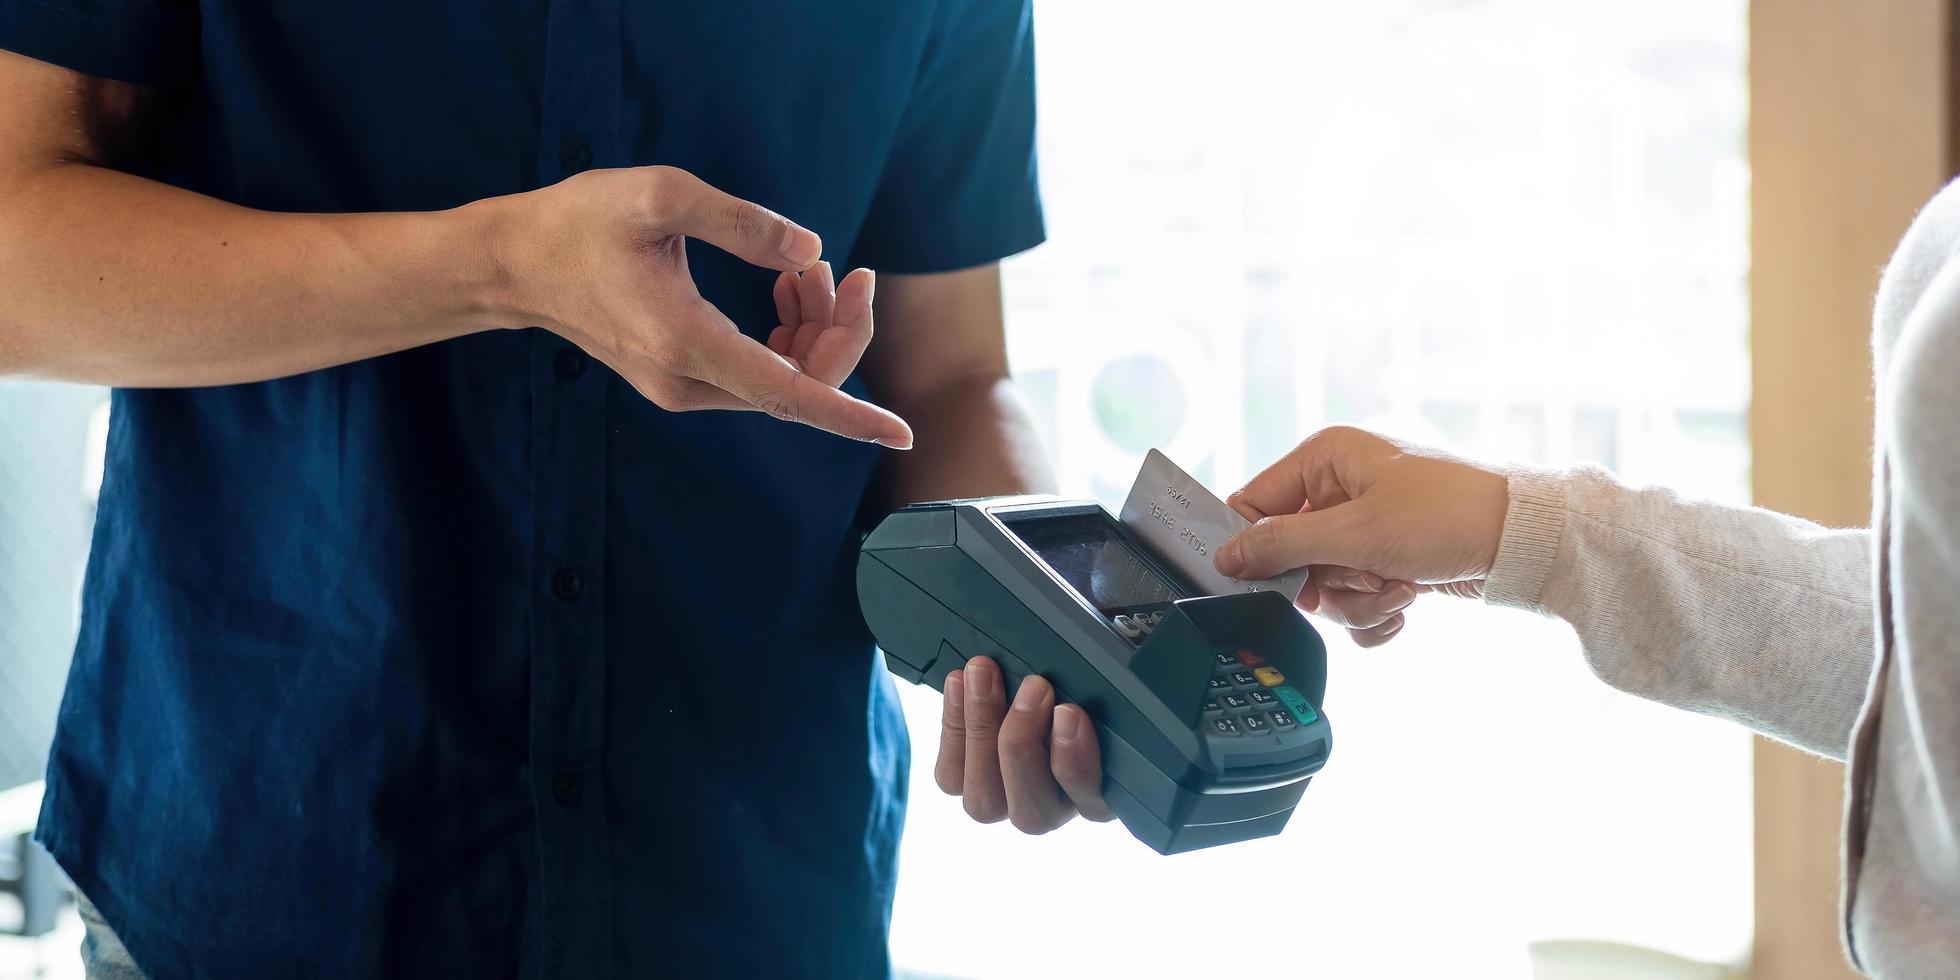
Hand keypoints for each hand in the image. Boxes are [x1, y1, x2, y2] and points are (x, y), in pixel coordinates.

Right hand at [495, 165, 911, 446]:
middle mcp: (687, 381)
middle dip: (841, 329)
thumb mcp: (661, 196)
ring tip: (805, 269)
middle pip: (800, 383)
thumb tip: (812, 250)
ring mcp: (683, 388)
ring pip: (783, 379)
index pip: (790, 395)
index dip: (852, 416)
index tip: (901, 434)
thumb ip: (743, 223)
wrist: (514, 264)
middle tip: (849, 270)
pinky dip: (787, 336)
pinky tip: (785, 288)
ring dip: (814, 328)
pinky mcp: (681, 380)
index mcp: (686, 343)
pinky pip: (758, 373)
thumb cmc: (579, 223)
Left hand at [935, 656, 1113, 833]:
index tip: (1069, 714)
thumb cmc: (1087, 680)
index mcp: (1103, 794)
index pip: (1094, 805)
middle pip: (1033, 813)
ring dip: (982, 731)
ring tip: (983, 674)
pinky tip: (959, 683)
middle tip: (1033, 687)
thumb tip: (1123, 662)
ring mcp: (1008, 801)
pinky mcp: (969, 785)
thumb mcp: (1107, 680)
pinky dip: (953, 726)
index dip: (1077, 764)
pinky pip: (952, 776)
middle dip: (1023, 743)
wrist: (1043, 676)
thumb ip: (1105, 690)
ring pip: (985, 802)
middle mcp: (1055, 808)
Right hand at [1214, 426, 1508, 646]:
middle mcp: (1340, 489)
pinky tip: (1408, 604)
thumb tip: (1228, 558)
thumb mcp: (1355, 532)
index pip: (1254, 504)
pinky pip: (1355, 601)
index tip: (1265, 581)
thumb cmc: (1447, 516)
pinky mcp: (1388, 561)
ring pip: (1324, 586)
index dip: (1255, 547)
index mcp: (1324, 458)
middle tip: (1362, 576)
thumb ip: (1282, 545)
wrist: (1525, 543)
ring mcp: (1365, 528)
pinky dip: (1377, 613)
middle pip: (1290, 556)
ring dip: (1359, 599)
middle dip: (1327, 582)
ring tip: (1400, 586)